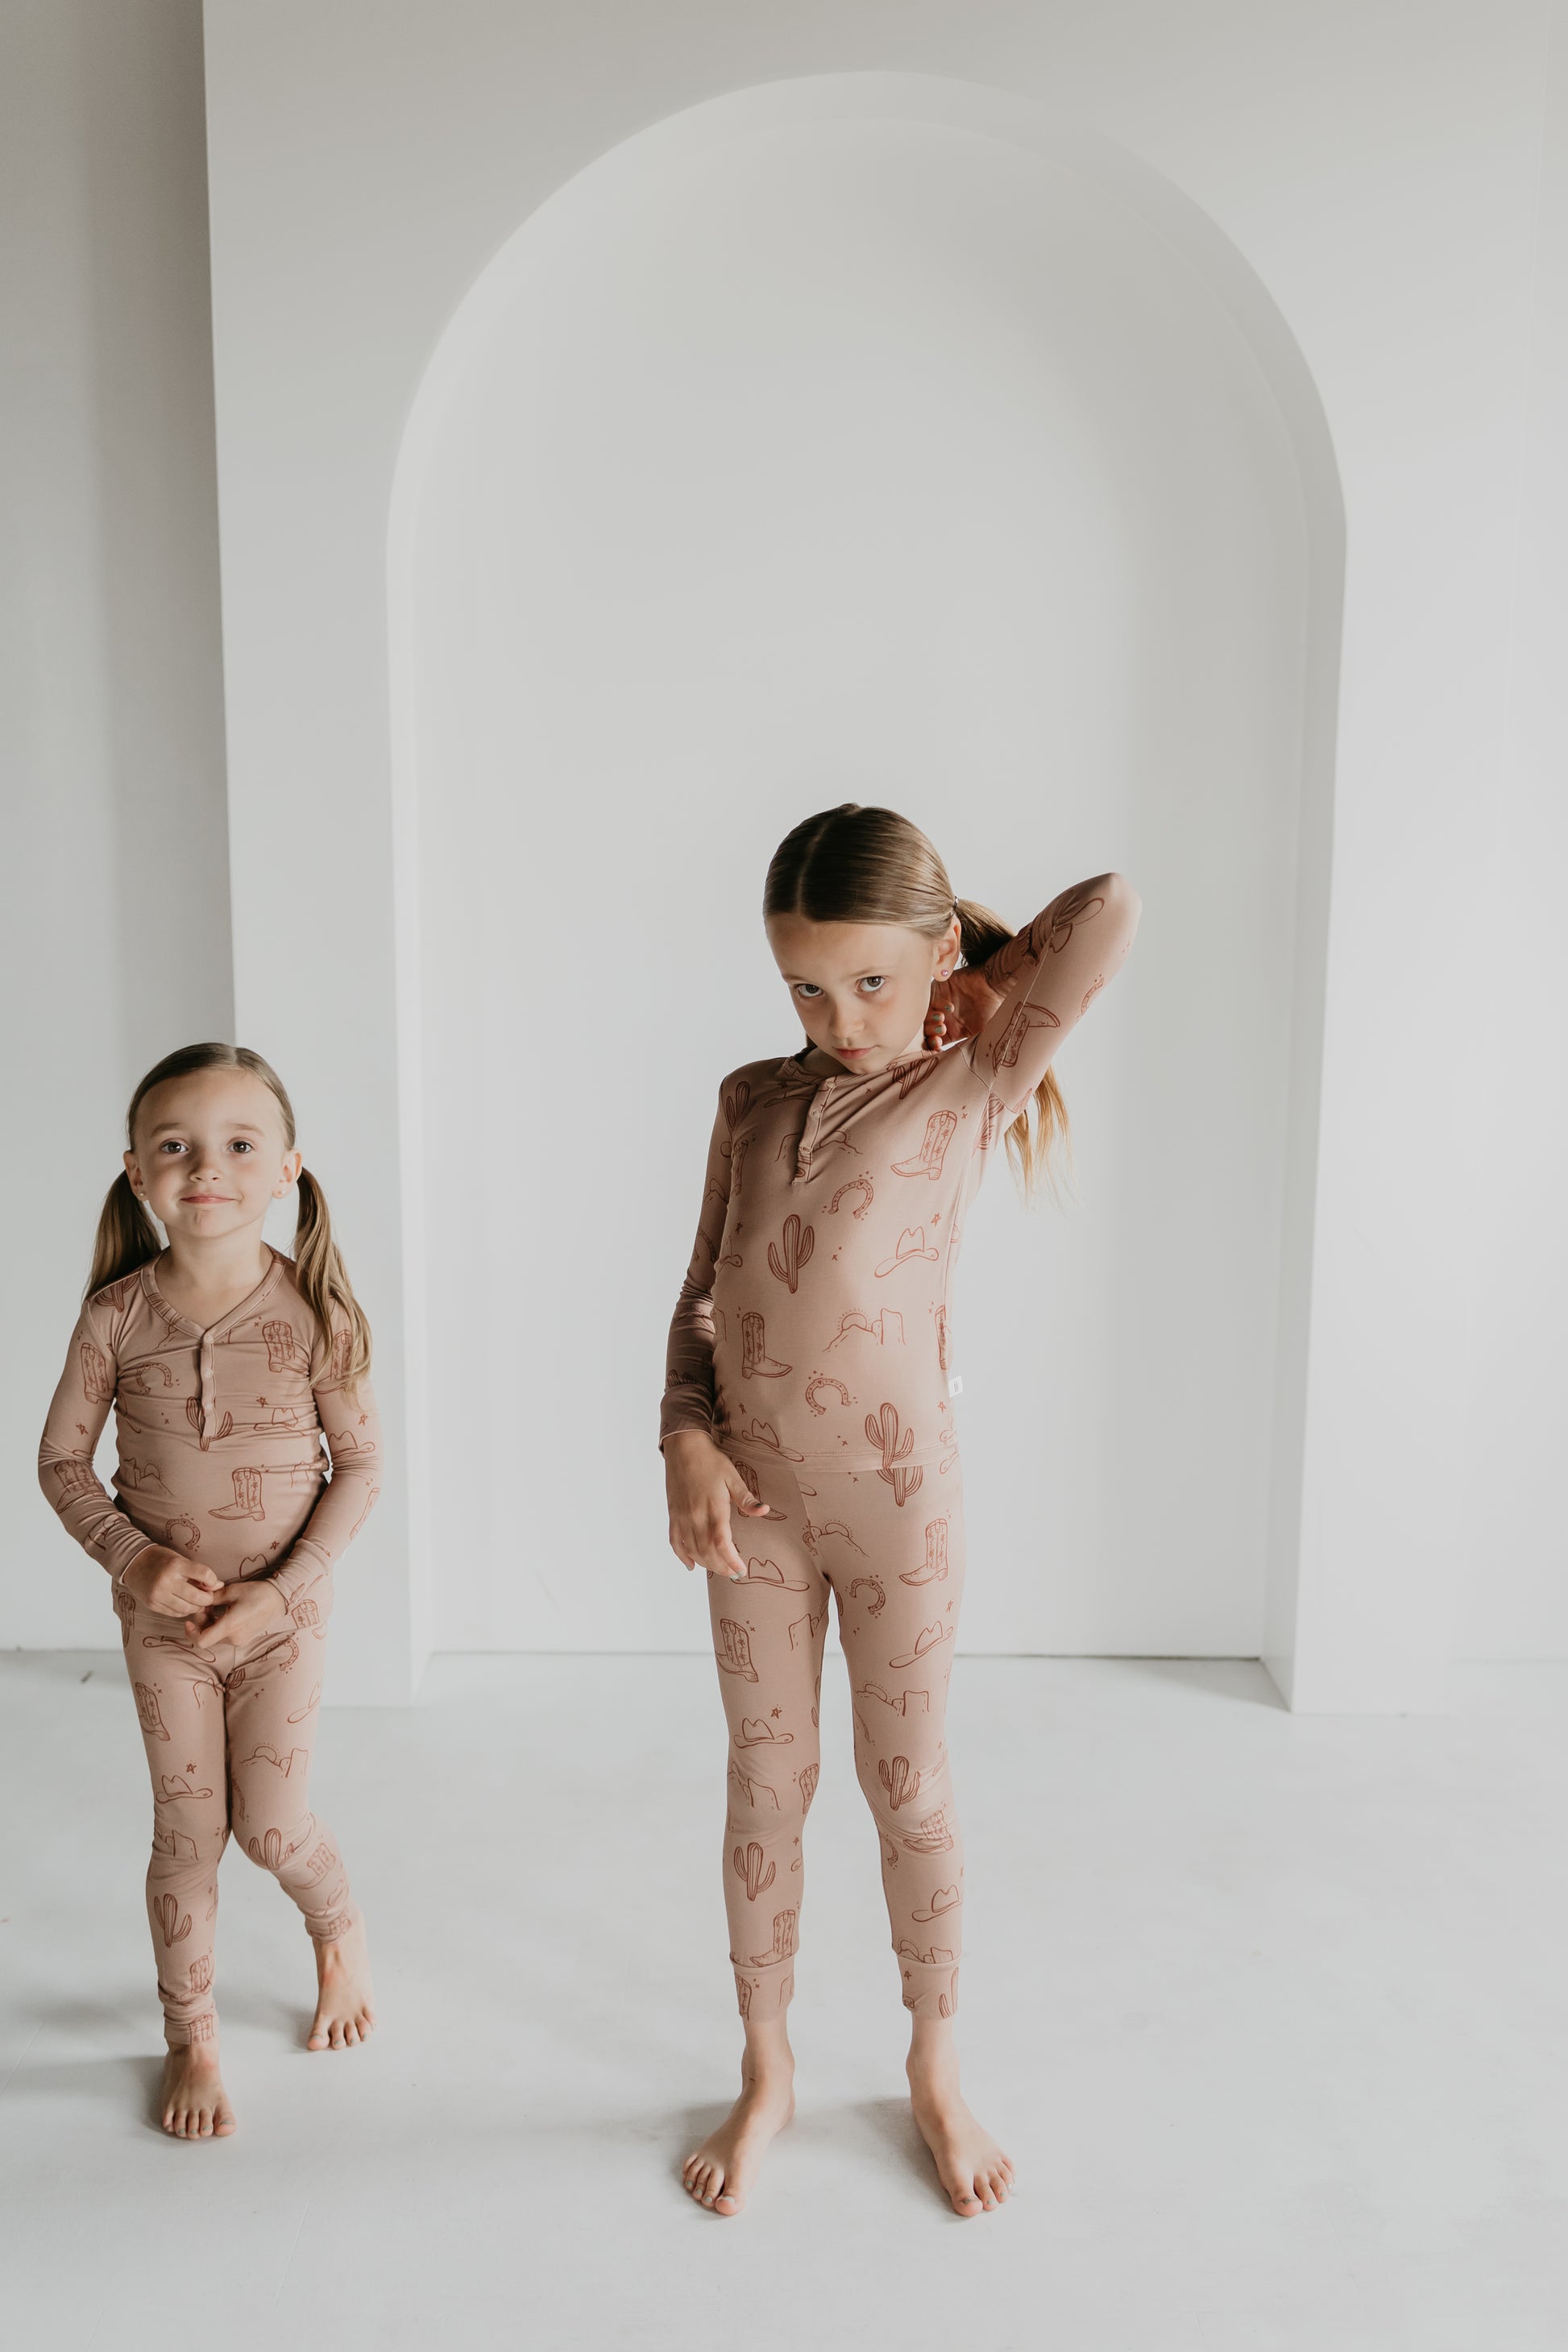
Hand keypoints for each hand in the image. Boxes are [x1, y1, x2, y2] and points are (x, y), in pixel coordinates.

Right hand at [122, 1545, 222, 1619]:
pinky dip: (184, 1610)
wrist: (134, 1563)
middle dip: (207, 1598)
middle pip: (197, 1597)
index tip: (212, 1581)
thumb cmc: (161, 1559)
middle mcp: (166, 1581)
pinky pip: (175, 1613)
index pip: (205, 1574)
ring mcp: (158, 1595)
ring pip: (187, 1608)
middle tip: (208, 1596)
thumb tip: (219, 1585)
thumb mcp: (180, 1559)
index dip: (213, 1580)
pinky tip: (184, 1603)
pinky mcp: (152, 1605)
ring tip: (196, 1600)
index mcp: (176, 1565)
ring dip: (196, 1606)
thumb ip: (198, 1573)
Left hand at [183, 1575, 289, 1654]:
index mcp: (229, 1626)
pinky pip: (225, 1636)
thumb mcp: (232, 1591)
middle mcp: (233, 1638)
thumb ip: (212, 1597)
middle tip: (205, 1605)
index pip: (201, 1641)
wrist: (280, 1599)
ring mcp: (239, 1640)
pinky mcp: (243, 1639)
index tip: (189, 1620)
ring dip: (210, 1624)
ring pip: (215, 1636)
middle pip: (207, 1637)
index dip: (191, 1633)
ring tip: (214, 1606)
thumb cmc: (257, 1592)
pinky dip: (219, 1626)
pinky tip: (223, 1612)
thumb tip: (199, 1600)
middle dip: (201, 1622)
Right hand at [664, 1430, 782, 1581]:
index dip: (731, 1561)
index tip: (741, 1570)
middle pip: (707, 1552)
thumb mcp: (733, 1477)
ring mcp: (681, 1518)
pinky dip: (682, 1557)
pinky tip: (691, 1566)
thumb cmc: (711, 1461)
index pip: (721, 1543)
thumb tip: (765, 1511)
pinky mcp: (673, 1516)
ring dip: (706, 1564)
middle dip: (722, 1567)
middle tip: (734, 1573)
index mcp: (713, 1508)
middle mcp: (695, 1517)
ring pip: (692, 1551)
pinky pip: (675, 1543)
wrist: (684, 1447)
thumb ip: (747, 1499)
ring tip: (720, 1569)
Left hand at [925, 963, 1004, 1047]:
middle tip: (941, 1029)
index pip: (933, 1041)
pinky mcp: (939, 989)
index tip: (938, 1044)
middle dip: (930, 1032)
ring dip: (931, 1019)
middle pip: (925, 1029)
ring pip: (924, 1015)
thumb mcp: (982, 1033)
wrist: (995, 988)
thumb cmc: (992, 1010)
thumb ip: (970, 1046)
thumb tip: (962, 1062)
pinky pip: (929, 998)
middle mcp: (944, 1019)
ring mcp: (939, 1004)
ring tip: (942, 1019)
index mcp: (952, 1031)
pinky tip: (949, 1008)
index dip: (932, 1045)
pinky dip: (937, 1005)